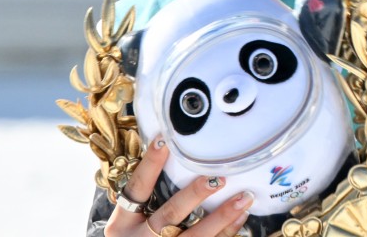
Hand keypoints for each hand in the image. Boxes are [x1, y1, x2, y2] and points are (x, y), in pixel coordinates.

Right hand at [104, 135, 253, 236]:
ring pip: (195, 236)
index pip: (137, 188)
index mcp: (122, 225)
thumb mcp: (131, 222)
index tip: (164, 139)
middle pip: (170, 213)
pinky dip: (227, 231)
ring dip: (222, 216)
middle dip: (195, 195)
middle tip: (218, 177)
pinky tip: (242, 216)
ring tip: (244, 197)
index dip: (150, 164)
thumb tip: (178, 153)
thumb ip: (148, 197)